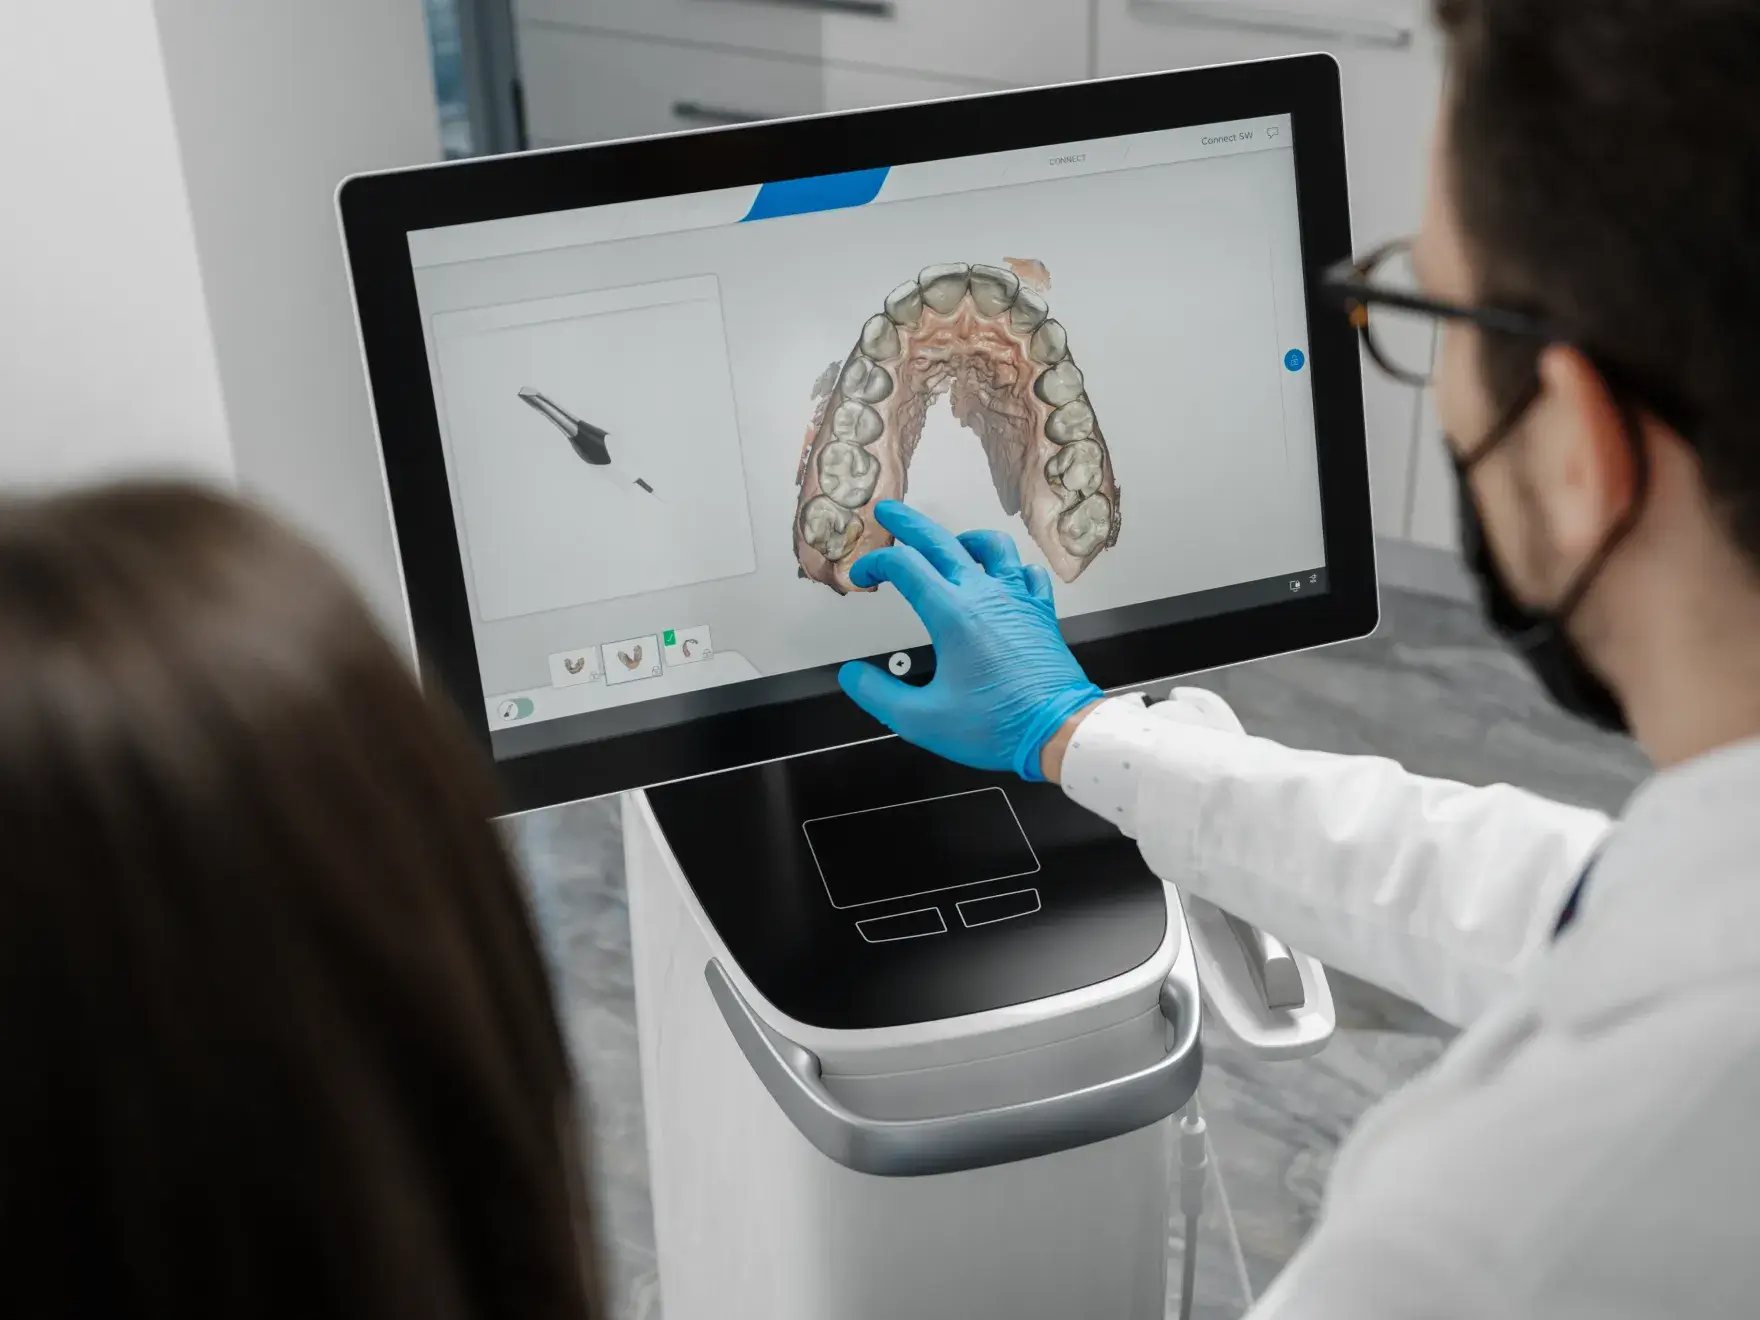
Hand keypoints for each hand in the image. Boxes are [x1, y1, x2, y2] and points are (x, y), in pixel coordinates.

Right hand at [837, 501, 1103, 780]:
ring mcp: (1017, 600)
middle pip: (941, 540)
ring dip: (963, 538)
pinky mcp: (1040, 612)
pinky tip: (1004, 576)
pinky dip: (1010, 566)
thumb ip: (879, 695)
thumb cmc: (999, 726)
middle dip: (909, 522)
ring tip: (950, 543)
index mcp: (953, 615)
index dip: (875, 564)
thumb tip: (854, 676)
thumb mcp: (922, 719)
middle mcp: (986, 596)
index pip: (904, 566)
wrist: (1058, 731)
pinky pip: (1027, 572)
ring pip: (992, 545)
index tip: (863, 576)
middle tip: (890, 512)